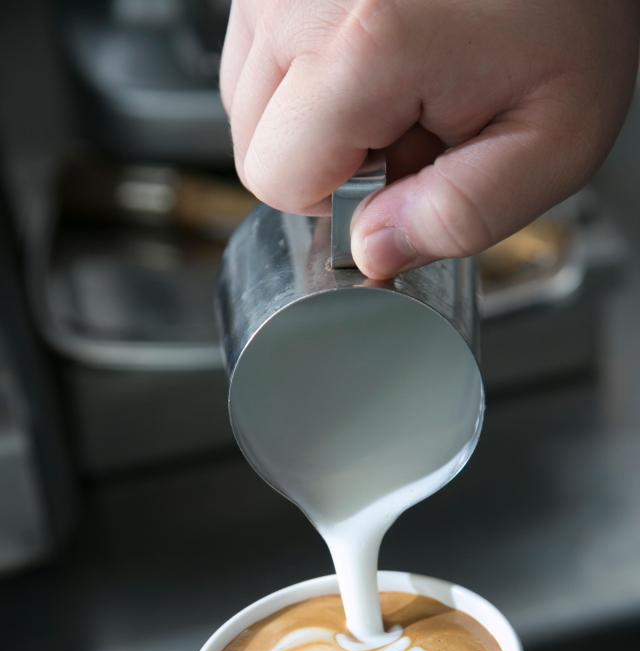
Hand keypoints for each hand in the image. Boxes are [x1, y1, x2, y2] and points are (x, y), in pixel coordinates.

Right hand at [220, 1, 638, 277]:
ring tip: (397, 82)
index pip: (278, 181)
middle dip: (327, 158)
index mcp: (367, 43)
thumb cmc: (568, 15)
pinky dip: (311, 71)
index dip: (342, 200)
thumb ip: (463, 216)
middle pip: (255, 144)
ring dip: (316, 115)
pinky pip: (261, 54)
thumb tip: (372, 252)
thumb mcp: (553, 142)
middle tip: (409, 123)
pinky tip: (376, 54)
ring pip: (249, 99)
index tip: (405, 167)